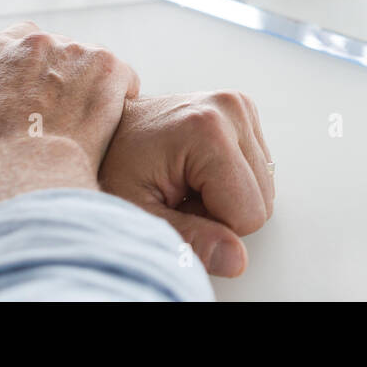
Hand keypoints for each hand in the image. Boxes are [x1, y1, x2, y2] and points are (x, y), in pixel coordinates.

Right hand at [0, 22, 139, 226]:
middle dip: (61, 81)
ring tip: (82, 126)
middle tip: (56, 119)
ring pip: (92, 66)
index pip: (20, 40)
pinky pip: (124, 78)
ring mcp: (77, 54)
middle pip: (60, 53)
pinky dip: (121, 97)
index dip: (29, 69)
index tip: (30, 97)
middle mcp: (38, 43)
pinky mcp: (110, 72)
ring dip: (91, 90)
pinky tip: (107, 124)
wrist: (21, 182)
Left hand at [99, 91, 273, 277]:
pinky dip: (229, 178)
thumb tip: (235, 259)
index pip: (249, 213)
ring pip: (263, 187)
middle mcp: (230, 109)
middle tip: (176, 194)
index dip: (211, 225)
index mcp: (207, 128)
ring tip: (183, 179)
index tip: (173, 204)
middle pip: (261, 201)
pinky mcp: (243, 111)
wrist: (103, 127)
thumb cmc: (112, 165)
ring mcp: (239, 106)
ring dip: (225, 195)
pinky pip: (258, 170)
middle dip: (219, 210)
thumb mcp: (140, 214)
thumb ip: (190, 240)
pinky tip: (196, 168)